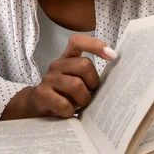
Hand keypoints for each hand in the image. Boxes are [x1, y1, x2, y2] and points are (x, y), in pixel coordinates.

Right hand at [1, 34, 116, 119]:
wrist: (37, 105)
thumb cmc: (63, 93)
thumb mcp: (76, 80)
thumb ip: (88, 75)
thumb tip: (116, 78)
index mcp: (67, 58)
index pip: (78, 41)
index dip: (95, 45)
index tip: (112, 55)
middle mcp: (57, 65)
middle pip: (84, 64)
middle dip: (93, 82)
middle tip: (91, 93)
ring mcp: (48, 79)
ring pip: (76, 85)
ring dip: (84, 99)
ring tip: (80, 104)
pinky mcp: (42, 94)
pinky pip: (64, 104)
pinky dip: (71, 111)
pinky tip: (69, 112)